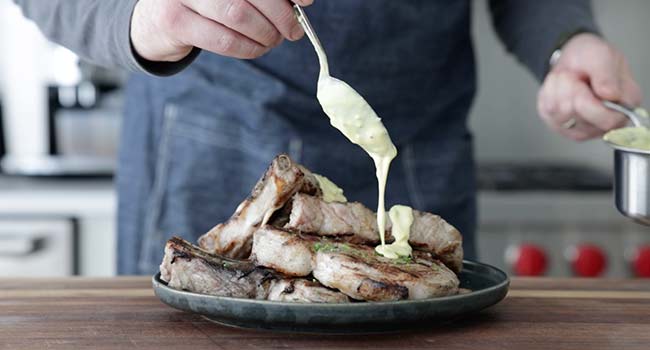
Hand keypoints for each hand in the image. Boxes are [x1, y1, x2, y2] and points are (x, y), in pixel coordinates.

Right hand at [130, 0, 312, 61]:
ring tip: (273, 41)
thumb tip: (303, 1)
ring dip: (265, 34)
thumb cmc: (207, 4)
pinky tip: (257, 49)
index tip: (305, 2)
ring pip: (238, 16)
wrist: (158, 20)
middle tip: (293, 31)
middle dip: (281, 16)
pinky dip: (249, 49)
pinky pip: (224, 40)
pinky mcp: (175, 21)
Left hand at [537, 33, 642, 140]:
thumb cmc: (592, 59)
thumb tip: (610, 94)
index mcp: (626, 106)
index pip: (609, 121)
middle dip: (571, 92)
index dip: (589, 102)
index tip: (583, 82)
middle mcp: (605, 122)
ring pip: (561, 113)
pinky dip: (549, 92)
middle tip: (575, 77)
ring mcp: (582, 128)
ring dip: (559, 89)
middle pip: (581, 118)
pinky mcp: (561, 126)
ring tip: (569, 79)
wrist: (572, 60)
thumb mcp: (602, 55)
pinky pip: (548, 111)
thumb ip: (608, 74)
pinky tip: (559, 87)